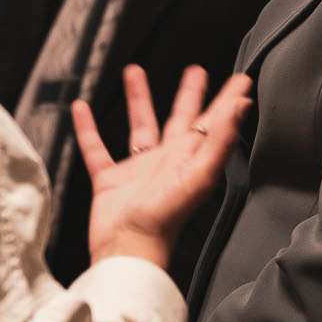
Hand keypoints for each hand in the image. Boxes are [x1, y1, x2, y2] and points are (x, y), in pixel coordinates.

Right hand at [74, 64, 249, 270]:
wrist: (127, 250)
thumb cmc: (164, 221)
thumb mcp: (199, 175)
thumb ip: (220, 140)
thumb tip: (240, 107)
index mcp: (190, 159)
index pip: (213, 122)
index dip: (226, 100)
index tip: (239, 80)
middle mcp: (167, 161)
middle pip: (180, 119)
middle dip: (189, 95)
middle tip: (196, 72)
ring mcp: (138, 170)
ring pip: (140, 126)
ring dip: (139, 99)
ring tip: (134, 72)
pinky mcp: (110, 180)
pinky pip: (97, 148)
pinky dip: (88, 129)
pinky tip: (81, 109)